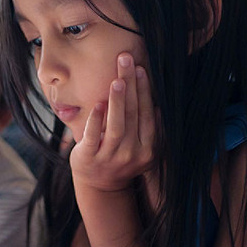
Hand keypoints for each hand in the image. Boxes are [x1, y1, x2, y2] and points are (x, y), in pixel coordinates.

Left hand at [70, 53, 154, 191]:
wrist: (100, 186)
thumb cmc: (120, 158)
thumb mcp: (139, 146)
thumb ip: (147, 127)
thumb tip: (156, 101)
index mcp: (148, 149)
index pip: (148, 114)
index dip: (144, 90)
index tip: (141, 68)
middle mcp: (133, 154)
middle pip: (134, 115)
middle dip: (132, 85)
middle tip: (127, 60)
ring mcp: (111, 158)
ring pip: (117, 126)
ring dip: (118, 101)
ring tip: (118, 79)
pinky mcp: (90, 159)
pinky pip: (94, 137)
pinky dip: (96, 120)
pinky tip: (99, 103)